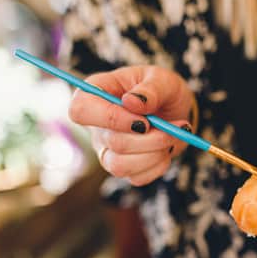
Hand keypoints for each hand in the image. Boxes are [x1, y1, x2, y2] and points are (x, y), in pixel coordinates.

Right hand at [68, 66, 193, 185]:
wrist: (176, 111)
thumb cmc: (162, 90)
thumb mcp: (162, 80)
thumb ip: (150, 89)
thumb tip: (132, 103)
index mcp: (97, 94)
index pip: (80, 110)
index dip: (111, 119)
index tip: (144, 120)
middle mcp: (96, 126)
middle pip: (112, 142)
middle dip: (151, 138)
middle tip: (175, 127)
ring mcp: (107, 150)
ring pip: (120, 166)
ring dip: (156, 154)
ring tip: (172, 137)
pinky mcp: (123, 168)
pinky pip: (136, 177)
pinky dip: (159, 165)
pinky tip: (166, 149)